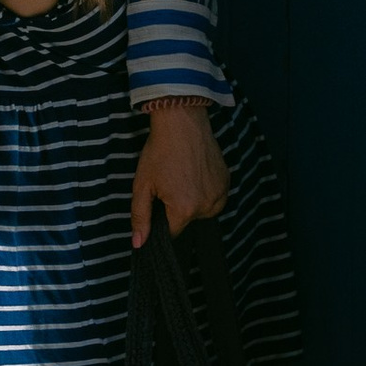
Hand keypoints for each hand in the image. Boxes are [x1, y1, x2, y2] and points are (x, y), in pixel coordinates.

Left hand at [129, 98, 226, 245]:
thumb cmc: (160, 151)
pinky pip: (214, 197)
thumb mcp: (142, 185)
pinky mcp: (227, 181)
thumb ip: (140, 217)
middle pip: (187, 220)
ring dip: (192, 200)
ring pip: (202, 210)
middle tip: (169, 182)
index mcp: (185, 209)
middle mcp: (207, 206)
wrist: (181, 121)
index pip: (172, 232)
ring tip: (182, 176)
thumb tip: (139, 243)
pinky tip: (194, 172)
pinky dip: (204, 190)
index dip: (161, 219)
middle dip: (176, 208)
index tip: (158, 200)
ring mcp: (220, 193)